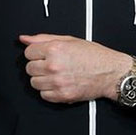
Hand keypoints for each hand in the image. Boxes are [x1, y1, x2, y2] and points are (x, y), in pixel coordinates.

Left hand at [19, 34, 133, 103]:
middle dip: (38, 66)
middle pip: (29, 68)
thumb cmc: (94, 56)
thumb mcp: (69, 40)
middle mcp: (54, 66)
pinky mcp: (62, 96)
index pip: (28, 52)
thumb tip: (24, 39)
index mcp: (55, 49)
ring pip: (34, 83)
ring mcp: (57, 82)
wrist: (111, 73)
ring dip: (42, 79)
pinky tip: (59, 84)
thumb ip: (43, 39)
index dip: (36, 53)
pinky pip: (43, 95)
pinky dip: (49, 91)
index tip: (43, 55)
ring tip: (56, 74)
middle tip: (51, 64)